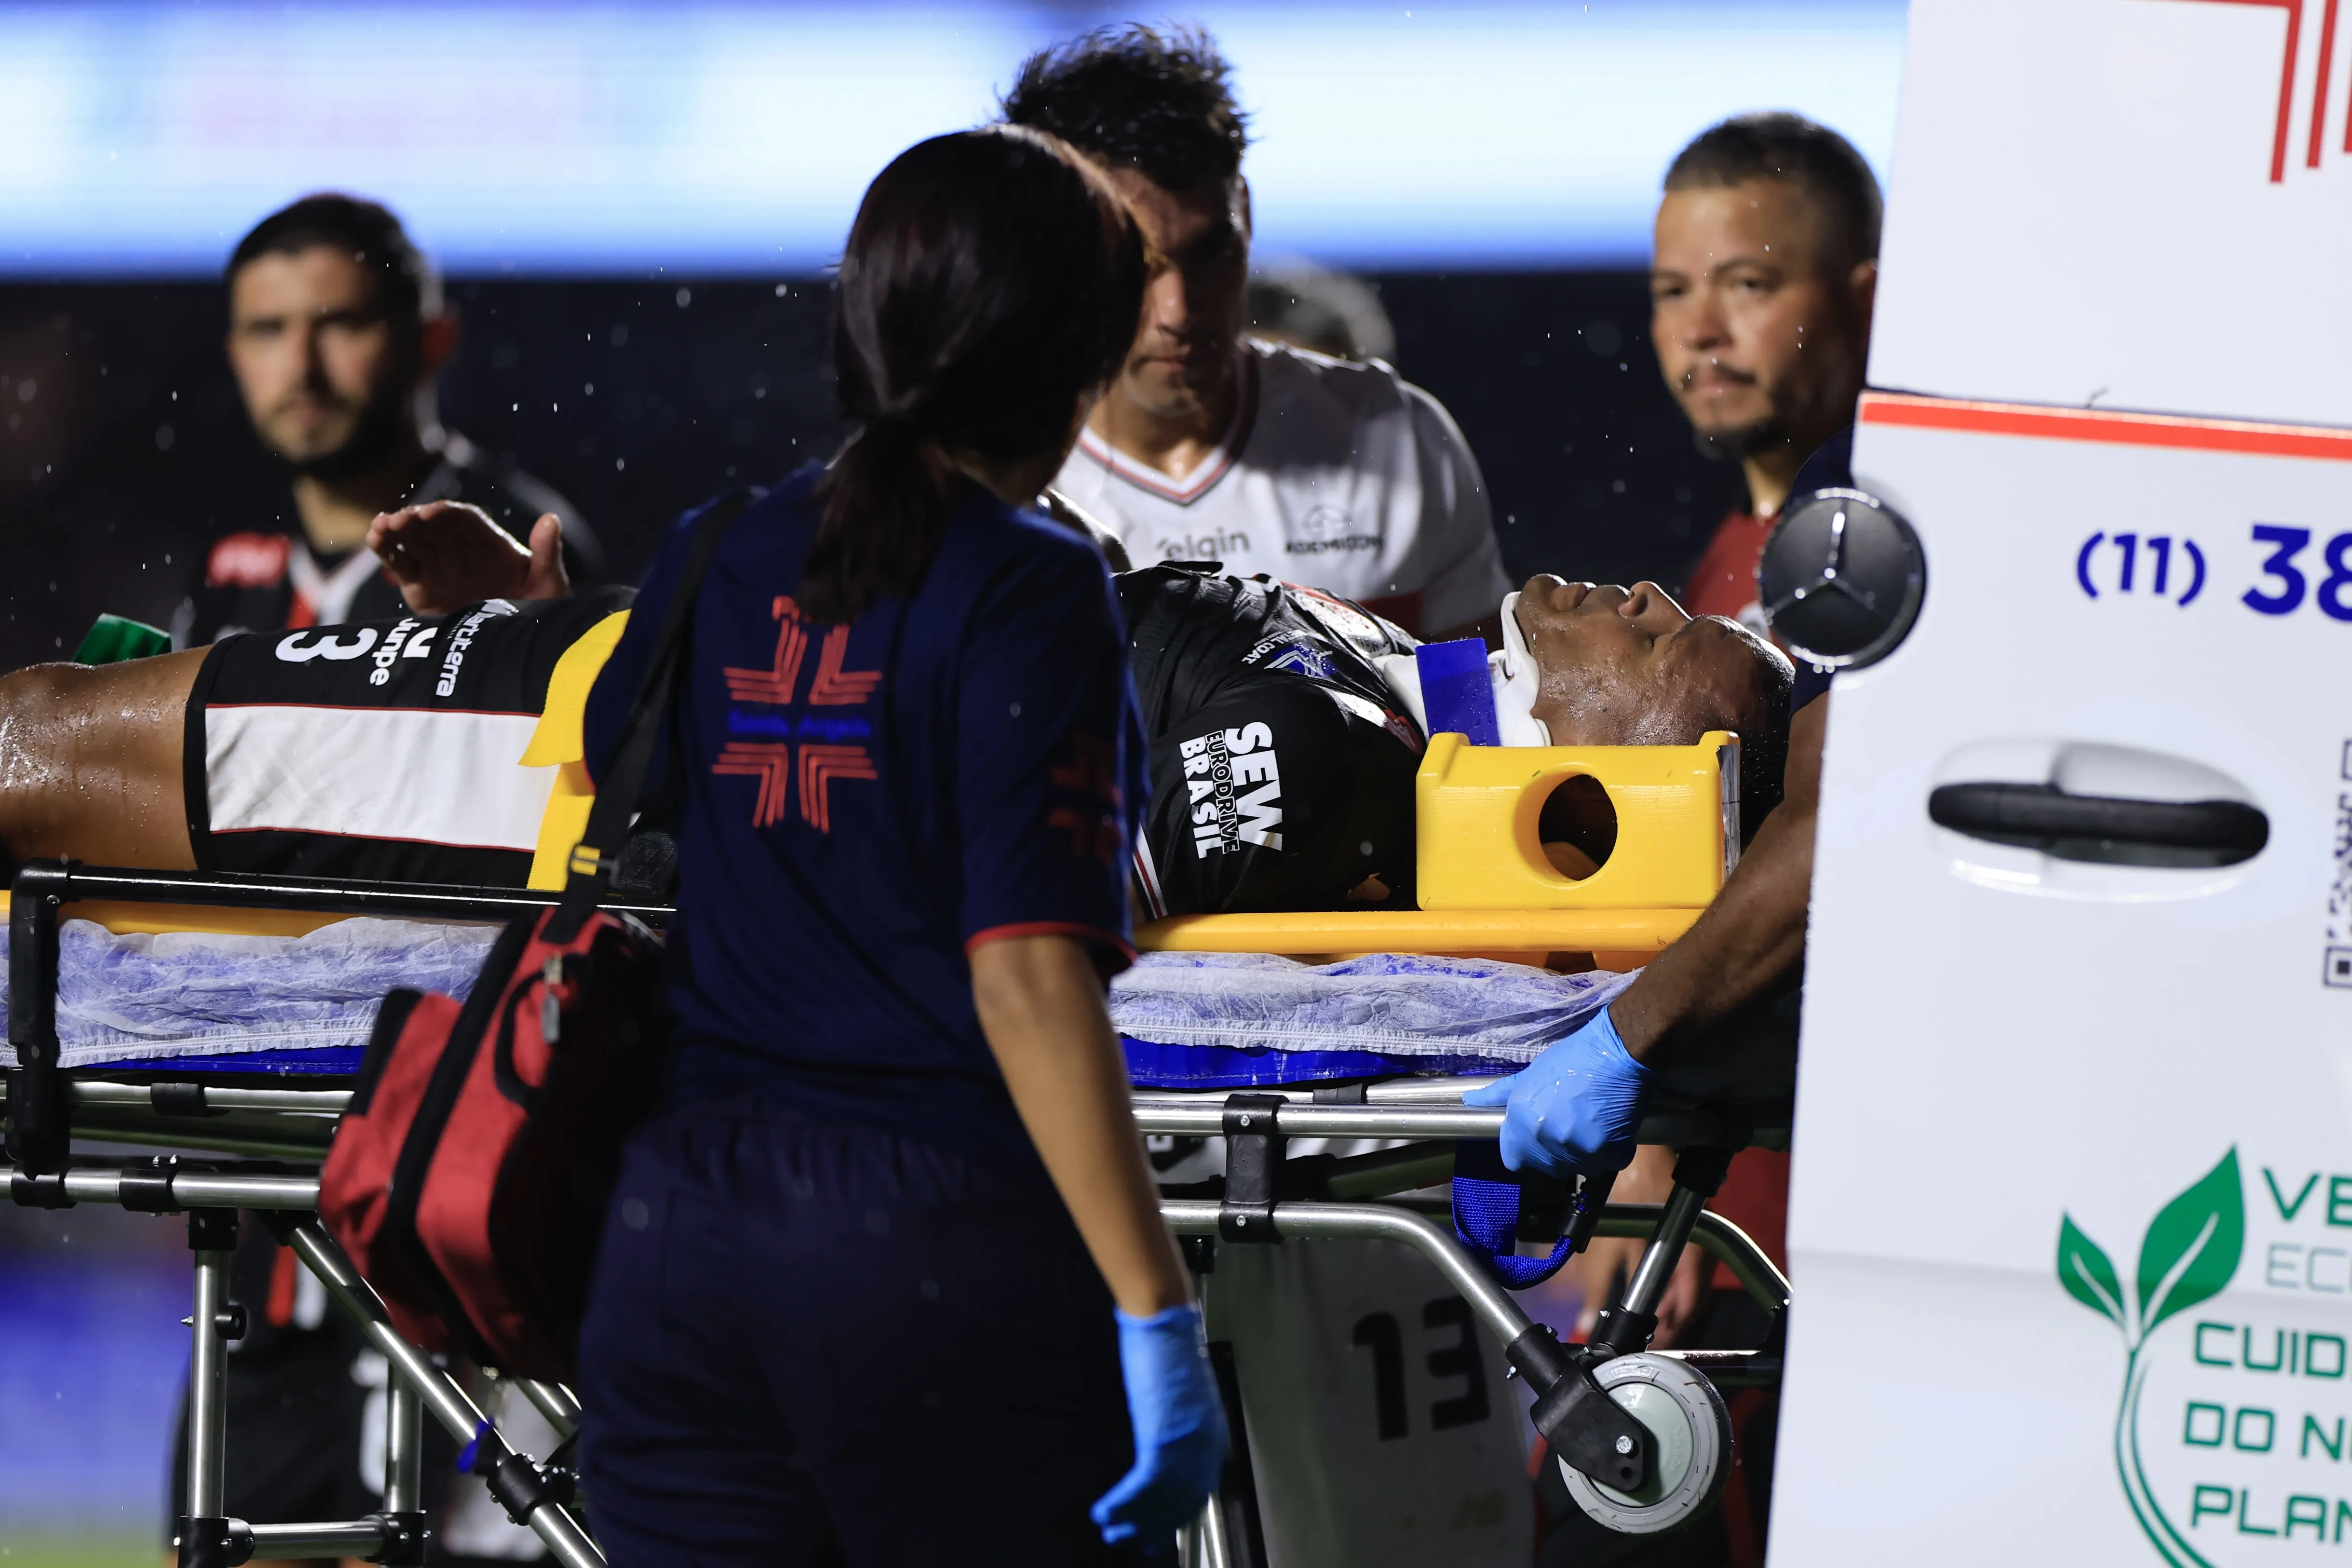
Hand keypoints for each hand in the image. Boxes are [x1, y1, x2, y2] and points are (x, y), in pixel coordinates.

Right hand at [366, 501, 568, 616]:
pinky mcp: (419, 587)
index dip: (447, 513)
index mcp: (489, 544)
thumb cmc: (538, 613)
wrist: (515, 649)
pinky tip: (375, 537)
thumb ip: (547, 553)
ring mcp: (438, 566)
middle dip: (416, 519)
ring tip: (382, 526)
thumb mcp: (547, 584)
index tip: (434, 511)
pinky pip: (399, 563)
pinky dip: (386, 550)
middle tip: (402, 519)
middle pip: (433, 526)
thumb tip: (551, 519)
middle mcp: (460, 550)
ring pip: (413, 540)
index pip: (464, 520)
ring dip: (396, 529)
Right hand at [1090, 1303, 1226, 1545]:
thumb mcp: (1181, 1397)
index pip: (1198, 1489)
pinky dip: (1123, 1502)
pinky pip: (1143, 1484)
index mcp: (1211, 1434)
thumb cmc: (1167, 1350)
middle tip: (1129, 1541)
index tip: (1158, 1533)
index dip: (1176, 1515)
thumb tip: (1164, 1451)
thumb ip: (1180, 1427)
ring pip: (1162, 1498)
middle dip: (1154, 1525)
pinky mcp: (1162, 1436)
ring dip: (1134, 1519)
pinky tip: (1104, 1510)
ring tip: (1109, 1531)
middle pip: (1182, 1500)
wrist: (1163, 1321)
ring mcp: (1185, 1442)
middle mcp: (1204, 1443)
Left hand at [1462, 1006, 1652, 1177]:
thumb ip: (1500, 1094)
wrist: (1616, 1052)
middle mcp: (1544, 1137)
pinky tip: (1611, 1128)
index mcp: (1522, 1118)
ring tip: (1593, 1124)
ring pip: (1579, 1168)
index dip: (1526, 1152)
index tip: (1539, 1140)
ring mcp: (1576, 1147)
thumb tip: (1468, 1100)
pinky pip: (1607, 1165)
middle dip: (1558, 1152)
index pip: (1513, 1160)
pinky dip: (1612, 1152)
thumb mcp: (1530, 1074)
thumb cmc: (1573, 1059)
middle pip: (1548, 1166)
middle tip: (1573, 1125)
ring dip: (1586, 1154)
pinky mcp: (1608, 1152)